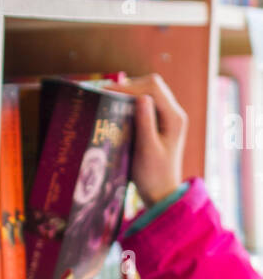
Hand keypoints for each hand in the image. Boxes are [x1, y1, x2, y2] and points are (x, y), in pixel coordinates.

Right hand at [110, 73, 187, 206]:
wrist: (161, 193)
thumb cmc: (154, 176)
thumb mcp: (147, 151)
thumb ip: (145, 123)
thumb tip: (141, 98)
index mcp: (174, 118)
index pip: (153, 88)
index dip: (129, 86)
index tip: (107, 91)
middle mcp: (174, 113)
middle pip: (152, 86)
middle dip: (128, 87)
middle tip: (104, 94)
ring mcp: (167, 117)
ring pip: (148, 92)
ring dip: (129, 93)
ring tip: (108, 99)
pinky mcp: (159, 123)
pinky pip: (145, 104)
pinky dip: (130, 102)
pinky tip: (116, 108)